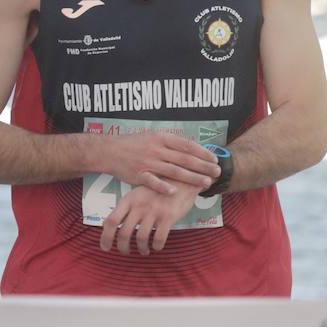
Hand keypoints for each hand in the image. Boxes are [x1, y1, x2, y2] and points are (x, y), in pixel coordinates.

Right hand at [98, 131, 219, 193]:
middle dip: (203, 166)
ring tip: (206, 183)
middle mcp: (156, 149)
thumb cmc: (133, 143)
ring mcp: (148, 162)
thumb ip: (170, 141)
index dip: (203, 152)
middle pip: (185, 159)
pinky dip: (164, 186)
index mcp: (161, 138)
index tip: (214, 158)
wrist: (109, 151)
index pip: (187, 145)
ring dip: (192, 178)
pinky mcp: (139, 175)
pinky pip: (153, 182)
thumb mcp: (152, 136)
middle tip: (217, 172)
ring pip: (174, 171)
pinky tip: (176, 191)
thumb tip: (190, 146)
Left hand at [99, 182, 203, 255]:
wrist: (182, 180)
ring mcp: (154, 211)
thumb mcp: (138, 193)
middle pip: (123, 233)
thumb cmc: (158, 189)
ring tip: (143, 250)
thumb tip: (113, 226)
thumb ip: (127, 208)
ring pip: (140, 238)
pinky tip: (157, 246)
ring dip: (141, 248)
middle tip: (125, 252)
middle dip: (122, 247)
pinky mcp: (168, 217)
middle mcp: (139, 206)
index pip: (111, 221)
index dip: (105, 237)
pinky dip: (156, 246)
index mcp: (129, 200)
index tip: (105, 247)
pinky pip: (159, 238)